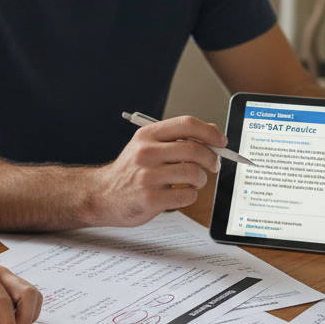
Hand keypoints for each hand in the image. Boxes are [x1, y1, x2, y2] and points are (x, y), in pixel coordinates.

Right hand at [87, 115, 224, 226]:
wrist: (102, 195)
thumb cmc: (129, 171)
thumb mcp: (146, 146)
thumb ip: (177, 138)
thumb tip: (212, 131)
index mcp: (147, 135)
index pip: (186, 124)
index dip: (210, 132)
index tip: (221, 141)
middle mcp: (146, 152)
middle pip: (194, 149)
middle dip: (211, 158)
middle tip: (213, 165)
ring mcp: (148, 176)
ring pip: (194, 173)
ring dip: (201, 179)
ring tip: (194, 181)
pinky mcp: (151, 199)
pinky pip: (187, 195)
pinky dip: (191, 195)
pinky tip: (180, 194)